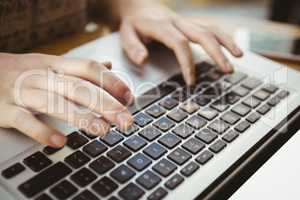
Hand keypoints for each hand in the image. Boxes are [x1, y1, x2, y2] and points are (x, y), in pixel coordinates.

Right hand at [0, 53, 133, 146]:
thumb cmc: (21, 72)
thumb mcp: (51, 64)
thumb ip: (80, 68)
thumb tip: (109, 66)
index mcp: (54, 65)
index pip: (88, 68)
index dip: (111, 82)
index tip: (129, 97)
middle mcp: (41, 76)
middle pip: (78, 88)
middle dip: (106, 104)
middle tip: (126, 120)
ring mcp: (22, 92)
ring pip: (55, 103)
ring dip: (81, 117)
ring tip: (103, 131)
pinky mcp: (4, 110)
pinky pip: (24, 121)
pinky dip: (42, 131)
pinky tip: (61, 142)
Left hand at [118, 0, 242, 84]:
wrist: (139, 6)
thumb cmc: (133, 24)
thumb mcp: (125, 35)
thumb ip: (133, 48)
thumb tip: (144, 60)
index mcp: (160, 26)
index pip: (179, 43)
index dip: (187, 62)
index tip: (192, 81)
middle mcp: (177, 21)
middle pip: (202, 34)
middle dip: (217, 53)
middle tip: (227, 70)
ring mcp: (186, 21)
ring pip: (211, 28)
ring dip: (226, 42)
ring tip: (239, 57)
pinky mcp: (191, 23)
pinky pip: (211, 27)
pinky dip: (224, 37)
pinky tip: (234, 47)